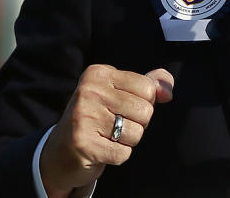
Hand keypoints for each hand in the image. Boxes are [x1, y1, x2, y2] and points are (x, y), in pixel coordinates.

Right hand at [39, 64, 173, 195]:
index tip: (121, 106)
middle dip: (138, 123)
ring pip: (137, 133)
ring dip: (127, 140)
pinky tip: (102, 149)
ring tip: (108, 136)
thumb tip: (168, 92)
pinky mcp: (83, 143)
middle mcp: (89, 91)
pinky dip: (118, 155)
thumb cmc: (98, 117)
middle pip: (145, 111)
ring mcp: (84, 117)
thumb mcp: (121, 92)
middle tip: (115, 124)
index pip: (148, 87)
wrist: (61, 151)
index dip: (144, 102)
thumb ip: (149, 84)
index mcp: (99, 73)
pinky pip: (123, 153)